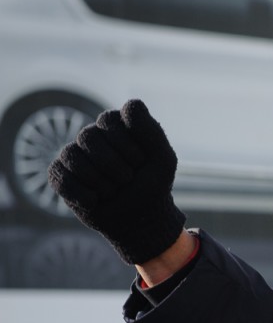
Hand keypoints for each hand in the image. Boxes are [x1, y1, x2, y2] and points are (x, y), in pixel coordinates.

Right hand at [48, 99, 185, 264]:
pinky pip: (59, 176)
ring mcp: (73, 154)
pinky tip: (96, 200)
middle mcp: (92, 135)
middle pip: (88, 136)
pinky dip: (83, 193)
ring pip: (71, 155)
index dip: (129, 146)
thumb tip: (131, 104)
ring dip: (101, 182)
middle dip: (115, 166)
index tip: (142, 162)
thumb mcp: (162, 159)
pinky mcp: (59, 174)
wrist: (139, 218)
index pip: (110, 120)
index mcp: (116, 125)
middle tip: (128, 180)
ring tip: (114, 191)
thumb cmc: (152, 185)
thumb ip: (151, 130)